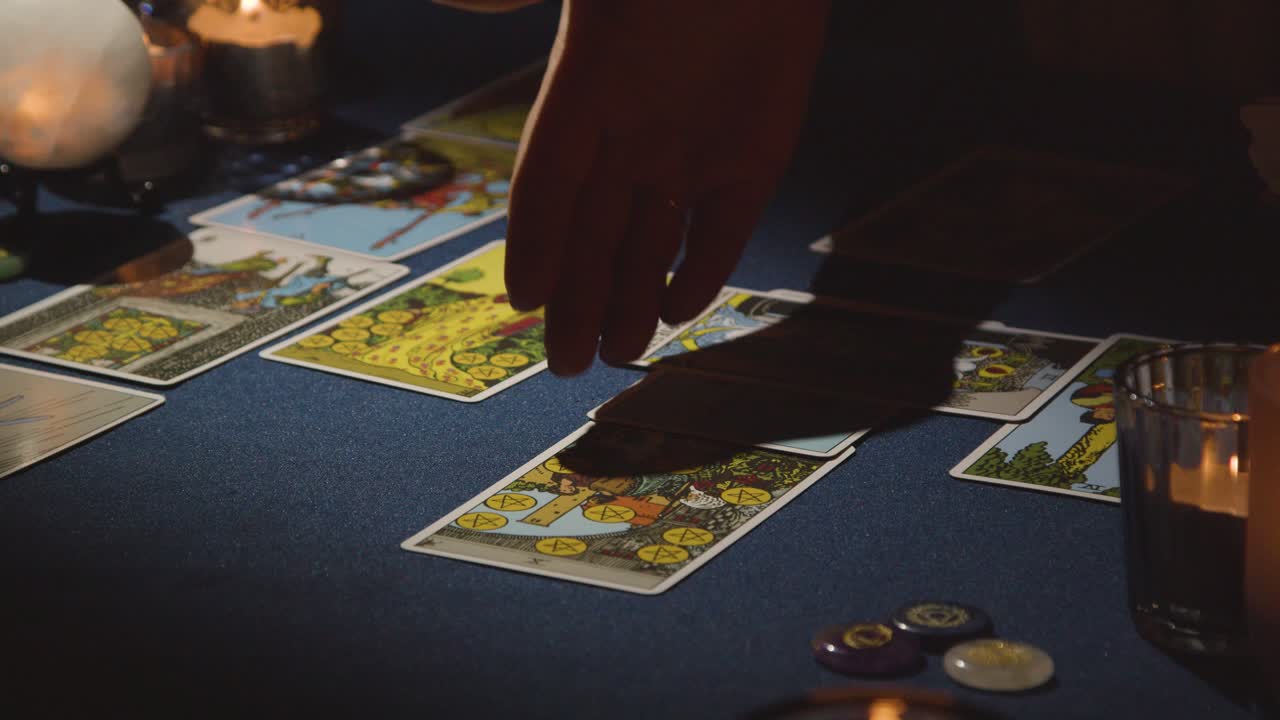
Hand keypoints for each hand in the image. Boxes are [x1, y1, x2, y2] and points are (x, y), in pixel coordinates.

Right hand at [505, 0, 829, 374]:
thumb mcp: (615, 9)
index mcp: (589, 87)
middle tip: (565, 362)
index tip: (521, 298)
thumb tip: (498, 52)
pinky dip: (699, 271)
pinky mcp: (753, 161)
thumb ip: (581, 75)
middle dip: (579, 296)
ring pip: (648, 242)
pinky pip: (720, 229)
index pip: (548, 179)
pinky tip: (674, 310)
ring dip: (628, 299)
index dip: (534, 239)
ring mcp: (693, 151)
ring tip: (611, 353)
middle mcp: (634, 133)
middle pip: (594, 229)